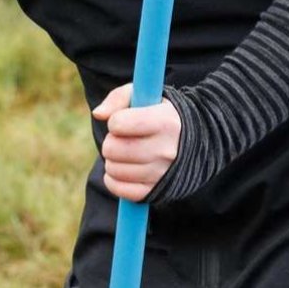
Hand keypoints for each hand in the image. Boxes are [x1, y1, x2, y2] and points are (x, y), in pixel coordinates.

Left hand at [91, 84, 181, 202]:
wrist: (190, 141)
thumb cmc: (157, 113)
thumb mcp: (143, 96)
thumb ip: (117, 98)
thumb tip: (98, 114)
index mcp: (165, 122)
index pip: (119, 123)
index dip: (115, 120)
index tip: (123, 120)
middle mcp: (166, 150)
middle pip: (112, 149)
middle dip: (111, 141)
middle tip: (122, 138)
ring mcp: (161, 173)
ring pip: (113, 169)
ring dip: (112, 160)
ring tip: (125, 152)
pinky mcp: (155, 192)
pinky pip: (119, 189)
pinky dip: (113, 180)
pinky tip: (123, 168)